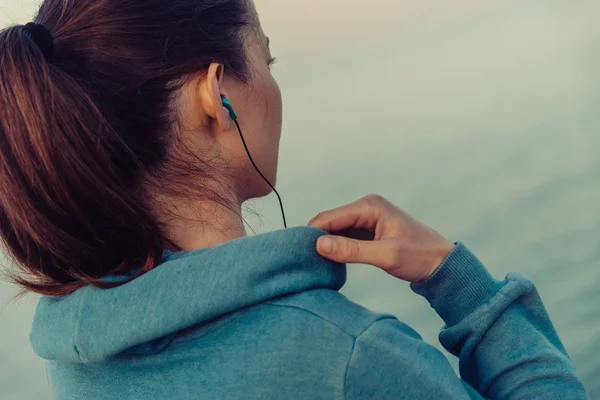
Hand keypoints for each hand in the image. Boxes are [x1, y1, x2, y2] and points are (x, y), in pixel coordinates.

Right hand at [307, 194, 454, 282]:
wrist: (442, 264)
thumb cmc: (420, 256)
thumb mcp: (386, 255)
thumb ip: (352, 250)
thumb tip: (319, 245)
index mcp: (370, 206)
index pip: (330, 217)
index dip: (313, 233)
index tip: (299, 252)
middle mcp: (366, 207)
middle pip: (330, 222)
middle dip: (318, 239)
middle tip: (305, 260)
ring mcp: (367, 218)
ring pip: (336, 230)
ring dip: (327, 244)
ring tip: (316, 263)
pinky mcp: (368, 230)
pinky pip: (345, 236)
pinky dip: (337, 247)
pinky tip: (331, 261)